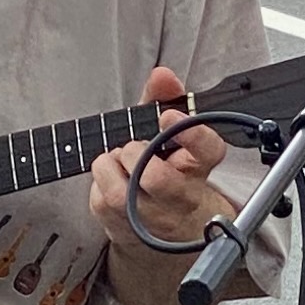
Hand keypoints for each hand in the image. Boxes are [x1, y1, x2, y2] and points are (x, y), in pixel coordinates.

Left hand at [90, 67, 226, 254]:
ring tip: (116, 161)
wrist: (166, 224)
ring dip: (110, 167)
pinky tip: (110, 179)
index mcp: (198, 166)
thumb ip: (164, 98)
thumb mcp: (167, 131)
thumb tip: (162, 76)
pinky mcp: (125, 228)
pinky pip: (101, 200)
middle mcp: (181, 196)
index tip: (168, 115)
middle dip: (135, 153)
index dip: (189, 132)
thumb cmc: (167, 168)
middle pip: (157, 177)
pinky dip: (98, 182)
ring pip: (122, 193)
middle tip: (132, 147)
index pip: (206, 149)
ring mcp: (154, 218)